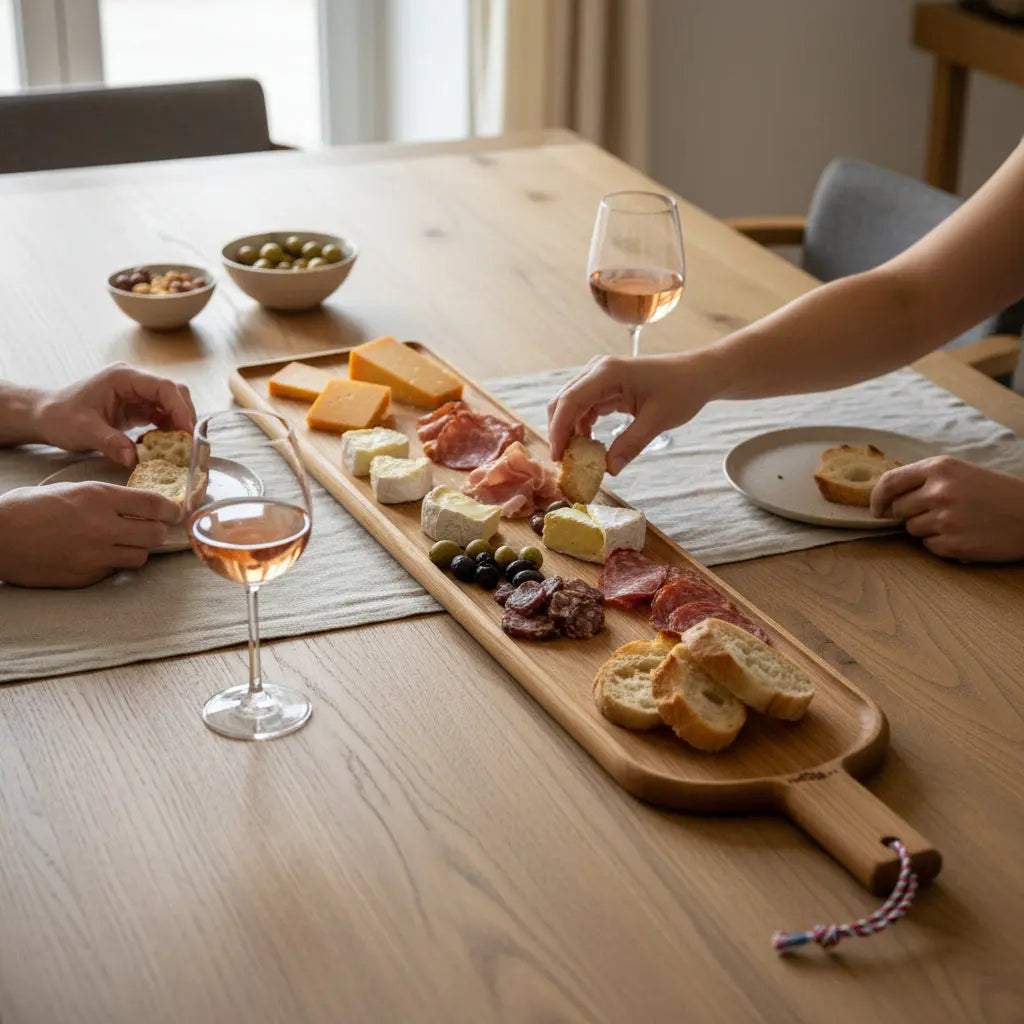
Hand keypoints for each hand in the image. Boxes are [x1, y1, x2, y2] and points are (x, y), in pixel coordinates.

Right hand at [0, 482, 179, 587]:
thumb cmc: (30, 507)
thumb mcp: (73, 489)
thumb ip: (108, 499)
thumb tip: (139, 507)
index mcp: (99, 497)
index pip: (154, 504)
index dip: (170, 510)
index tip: (175, 512)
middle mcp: (102, 526)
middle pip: (155, 534)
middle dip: (157, 531)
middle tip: (151, 528)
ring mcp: (94, 555)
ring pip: (140, 556)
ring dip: (137, 549)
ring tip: (123, 542)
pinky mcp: (85, 576)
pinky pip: (115, 571)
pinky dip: (113, 564)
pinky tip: (98, 555)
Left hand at [34, 363, 194, 466]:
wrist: (46, 416)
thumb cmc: (60, 417)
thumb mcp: (83, 431)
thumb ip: (110, 443)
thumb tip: (134, 460)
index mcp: (123, 377)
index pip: (164, 387)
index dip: (180, 408)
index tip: (187, 432)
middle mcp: (134, 381)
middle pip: (174, 392)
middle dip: (185, 416)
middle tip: (189, 443)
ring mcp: (137, 393)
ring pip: (172, 403)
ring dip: (179, 424)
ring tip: (181, 447)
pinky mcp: (137, 406)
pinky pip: (163, 415)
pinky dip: (169, 430)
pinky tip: (168, 446)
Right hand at [546, 353, 709, 472]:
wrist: (698, 374)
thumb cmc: (682, 390)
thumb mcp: (657, 420)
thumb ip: (630, 445)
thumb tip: (609, 471)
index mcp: (607, 373)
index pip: (570, 402)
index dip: (559, 431)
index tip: (558, 458)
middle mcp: (597, 370)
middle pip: (563, 402)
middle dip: (560, 433)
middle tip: (565, 463)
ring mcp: (599, 376)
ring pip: (570, 406)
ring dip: (570, 431)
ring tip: (578, 457)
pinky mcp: (605, 385)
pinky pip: (584, 407)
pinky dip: (582, 427)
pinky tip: (591, 445)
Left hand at [871, 456, 1023, 561]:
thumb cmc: (995, 493)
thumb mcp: (960, 473)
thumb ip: (923, 480)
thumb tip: (885, 500)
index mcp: (939, 468)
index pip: (889, 481)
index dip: (878, 498)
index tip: (877, 508)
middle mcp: (938, 491)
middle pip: (898, 509)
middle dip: (910, 513)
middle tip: (939, 512)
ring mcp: (945, 519)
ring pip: (911, 529)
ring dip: (927, 529)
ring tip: (957, 521)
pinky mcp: (953, 543)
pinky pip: (929, 546)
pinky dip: (941, 544)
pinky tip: (964, 535)